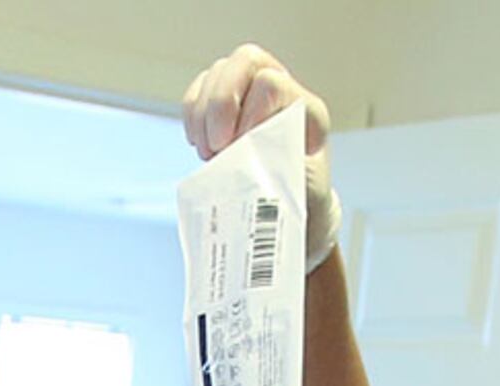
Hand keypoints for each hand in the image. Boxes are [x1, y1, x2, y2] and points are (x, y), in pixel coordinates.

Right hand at [180, 43, 340, 270]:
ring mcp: (252, 91)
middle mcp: (283, 90)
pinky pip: (199, 89)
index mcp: (307, 109)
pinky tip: (198, 142)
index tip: (242, 147)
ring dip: (203, 114)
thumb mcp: (300, 189)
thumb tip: (243, 154)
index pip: (273, 85)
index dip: (250, 114)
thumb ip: (278, 167)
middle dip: (221, 101)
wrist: (294, 210)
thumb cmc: (300, 200)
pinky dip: (192, 114)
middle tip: (218, 145)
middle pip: (246, 60)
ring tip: (209, 154)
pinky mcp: (226, 101)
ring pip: (219, 72)